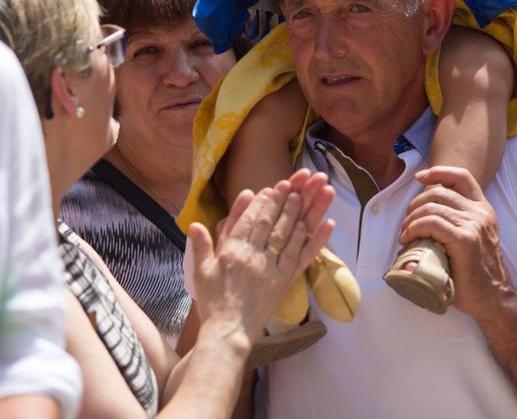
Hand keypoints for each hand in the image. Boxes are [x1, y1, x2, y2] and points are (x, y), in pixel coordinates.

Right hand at [191, 169, 335, 341]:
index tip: (268, 189)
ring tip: (301, 196)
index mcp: (230, 252)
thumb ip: (201, 246)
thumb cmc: (213, 303)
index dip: (259, 203)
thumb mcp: (201, 273)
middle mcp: (252, 256)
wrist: (228, 332)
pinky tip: (320, 225)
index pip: (248, 221)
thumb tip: (195, 224)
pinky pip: (300, 255)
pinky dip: (311, 238)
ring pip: (285, 235)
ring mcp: (270, 268)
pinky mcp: (284, 281)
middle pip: (269, 223)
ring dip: (294, 213)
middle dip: (279, 201)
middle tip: (289, 184)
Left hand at [399, 166, 513, 323]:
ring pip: (432, 207)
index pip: (462, 176)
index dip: (438, 172)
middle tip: (406, 224)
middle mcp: (480, 213)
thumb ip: (458, 223)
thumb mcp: (473, 239)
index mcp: (483, 209)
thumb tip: (426, 214)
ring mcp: (474, 225)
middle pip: (439, 191)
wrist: (493, 298)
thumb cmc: (476, 273)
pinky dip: (414, 228)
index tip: (420, 178)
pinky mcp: (464, 240)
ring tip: (404, 235)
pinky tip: (407, 239)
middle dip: (415, 204)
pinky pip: (431, 223)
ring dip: (410, 219)